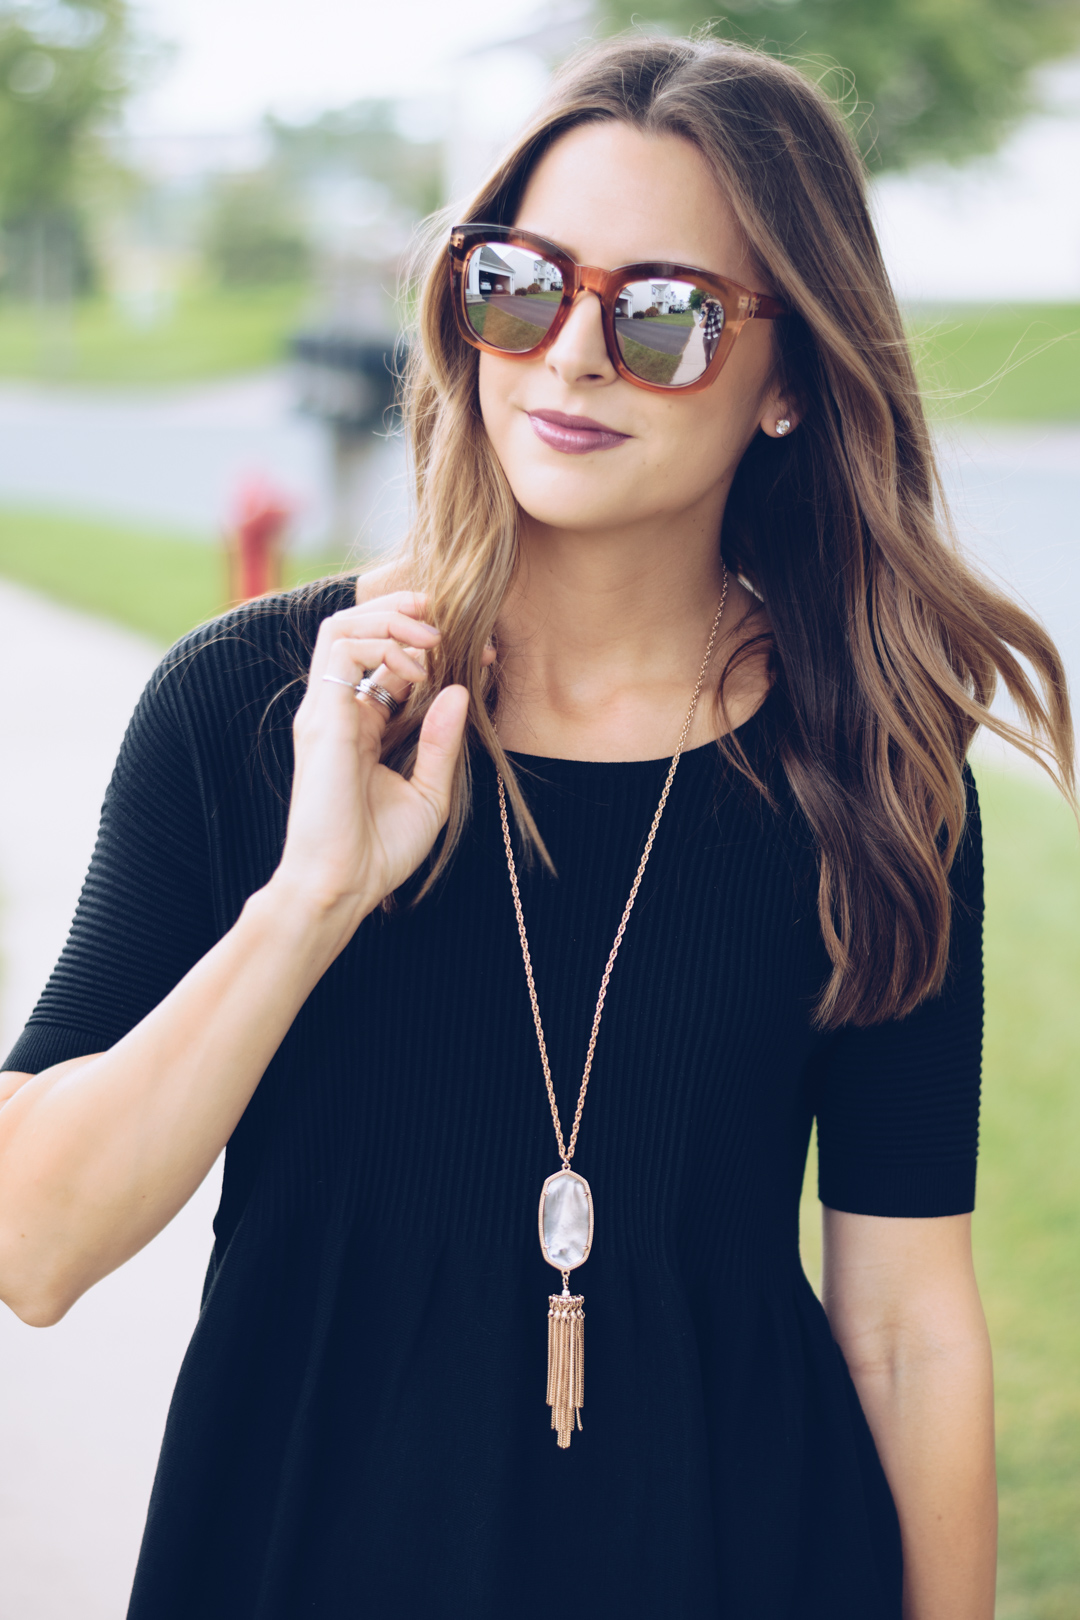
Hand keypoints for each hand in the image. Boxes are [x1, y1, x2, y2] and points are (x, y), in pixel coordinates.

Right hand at [272, 591, 472, 928]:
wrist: (342, 885)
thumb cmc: (379, 851)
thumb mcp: (430, 792)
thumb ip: (442, 742)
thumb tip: (460, 690)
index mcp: (359, 726)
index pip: (383, 659)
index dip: (429, 645)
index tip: (478, 652)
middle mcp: (337, 710)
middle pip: (356, 627)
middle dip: (405, 612)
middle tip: (449, 620)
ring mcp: (325, 710)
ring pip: (343, 624)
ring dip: (393, 619)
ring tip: (433, 639)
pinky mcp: (322, 716)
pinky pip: (341, 647)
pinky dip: (382, 642)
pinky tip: (415, 668)